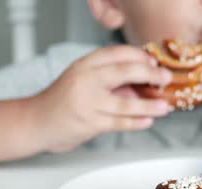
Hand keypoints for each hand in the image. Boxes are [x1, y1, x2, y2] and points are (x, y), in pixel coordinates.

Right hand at [25, 45, 172, 152]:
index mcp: (85, 64)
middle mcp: (85, 80)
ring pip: (125, 103)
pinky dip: (136, 122)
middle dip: (150, 74)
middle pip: (124, 72)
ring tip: (164, 107)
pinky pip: (119, 123)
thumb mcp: (82, 79)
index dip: (140, 56)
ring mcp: (87, 102)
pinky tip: (147, 121)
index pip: (117, 52)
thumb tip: (144, 82)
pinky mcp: (89, 123)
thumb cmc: (63, 100)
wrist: (36, 121)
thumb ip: (109, 78)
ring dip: (149, 105)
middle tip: (165, 77)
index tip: (154, 61)